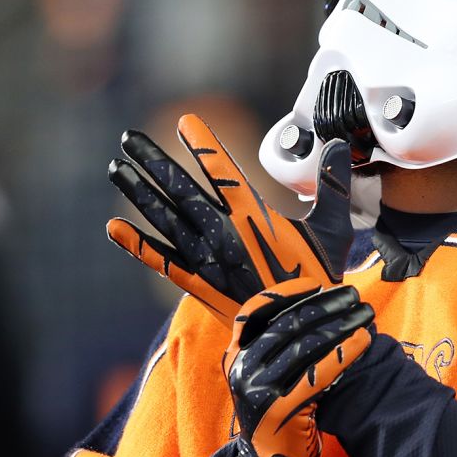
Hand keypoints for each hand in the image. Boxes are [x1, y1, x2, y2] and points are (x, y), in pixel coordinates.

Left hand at [106, 113, 353, 327]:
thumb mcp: (334, 229)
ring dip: (138, 192)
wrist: (299, 336)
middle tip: (130, 137)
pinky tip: (114, 228)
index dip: (203, 144)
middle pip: (181, 189)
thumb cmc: (318, 280)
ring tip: (116, 168)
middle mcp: (222, 233)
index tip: (185, 120)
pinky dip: (137, 245)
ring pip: (164, 219)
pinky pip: (161, 260)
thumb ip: (333, 184)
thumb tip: (342, 144)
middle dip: (154, 161)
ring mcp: (206, 260)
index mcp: (254, 216)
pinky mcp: (198, 285)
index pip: (222, 170)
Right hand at [222, 278, 373, 456]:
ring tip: (364, 315)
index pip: (254, 311)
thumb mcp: (266, 375)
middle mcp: (241, 369)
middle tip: (353, 296)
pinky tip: (363, 342)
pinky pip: (318, 373)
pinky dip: (344, 354)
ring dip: (340, 325)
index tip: (317, 284)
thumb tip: (315, 303)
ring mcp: (258, 390)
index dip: (285, 293)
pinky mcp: (281, 410)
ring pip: (305, 345)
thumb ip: (279, 345)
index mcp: (236, 355)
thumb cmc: (279, 411)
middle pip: (287, 324)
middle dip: (324, 306)